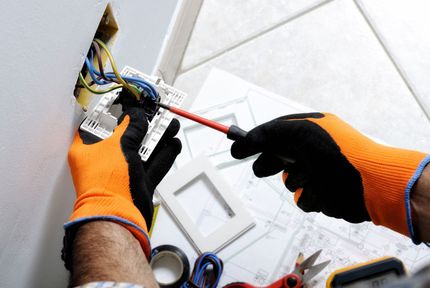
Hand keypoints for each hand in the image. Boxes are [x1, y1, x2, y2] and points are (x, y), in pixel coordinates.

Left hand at [66, 107, 180, 258]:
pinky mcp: (138, 183)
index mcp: (88, 149)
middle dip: (144, 125)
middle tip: (156, 114)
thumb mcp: (119, 146)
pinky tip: (173, 144)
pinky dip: (164, 155)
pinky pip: (154, 165)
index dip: (114, 112)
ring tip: (171, 126)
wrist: (118, 216)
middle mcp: (104, 160)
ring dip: (158, 138)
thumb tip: (136, 116)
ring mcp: (122, 172)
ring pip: (143, 150)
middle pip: (126, 136)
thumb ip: (130, 128)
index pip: (99, 124)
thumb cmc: (107, 184)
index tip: (129, 103)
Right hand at [231, 113, 428, 239]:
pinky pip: (303, 199)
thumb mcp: (299, 132)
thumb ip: (268, 133)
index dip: (255, 141)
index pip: (275, 133)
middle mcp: (313, 151)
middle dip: (270, 163)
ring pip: (290, 181)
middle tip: (263, 168)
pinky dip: (309, 196)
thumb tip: (244, 140)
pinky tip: (322, 190)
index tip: (237, 148)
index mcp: (310, 130)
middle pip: (278, 158)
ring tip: (311, 177)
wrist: (370, 184)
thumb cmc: (340, 152)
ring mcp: (318, 174)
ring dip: (296, 180)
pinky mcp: (323, 195)